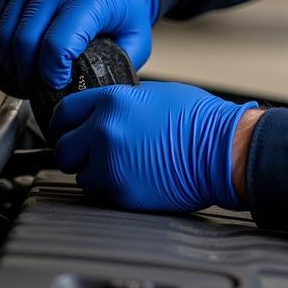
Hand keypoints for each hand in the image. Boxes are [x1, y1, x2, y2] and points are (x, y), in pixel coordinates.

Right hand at [0, 0, 156, 94]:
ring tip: (26, 78)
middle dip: (26, 73)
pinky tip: (18, 59)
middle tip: (36, 88)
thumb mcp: (138, 38)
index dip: (51, 73)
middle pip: (24, 41)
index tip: (58, 85)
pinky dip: (1, 46)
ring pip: (4, 33)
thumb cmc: (123, 10)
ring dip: (10, 63)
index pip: (56, 44)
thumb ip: (122, 63)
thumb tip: (95, 90)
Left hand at [50, 81, 260, 212]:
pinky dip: (113, 189)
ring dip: (96, 173)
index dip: (64, 124)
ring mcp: (110, 164)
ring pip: (81, 175)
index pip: (64, 113)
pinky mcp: (121, 192)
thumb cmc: (201, 121)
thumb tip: (105, 111)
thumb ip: (122, 102)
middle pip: (64, 149)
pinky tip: (136, 177)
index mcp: (112, 102)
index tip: (68, 130)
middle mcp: (104, 132)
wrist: (223, 149)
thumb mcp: (156, 94)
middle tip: (96, 153)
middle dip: (78, 152)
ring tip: (125, 166)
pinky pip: (101, 193)